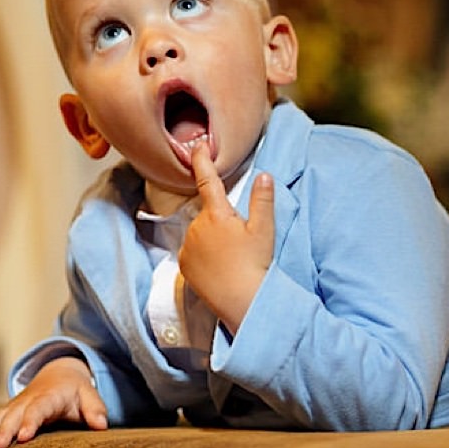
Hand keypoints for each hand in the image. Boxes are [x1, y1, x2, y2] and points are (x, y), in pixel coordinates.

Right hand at [0, 356, 107, 447]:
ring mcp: (16, 404)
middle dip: (3, 431)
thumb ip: (96, 409)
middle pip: (13, 414)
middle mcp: (29, 400)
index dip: (29, 422)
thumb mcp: (89, 395)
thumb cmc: (75, 391)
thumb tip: (101, 425)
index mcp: (50, 397)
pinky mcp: (8, 410)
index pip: (38, 409)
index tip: (23, 437)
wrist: (58, 375)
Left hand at [179, 143, 273, 334]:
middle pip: (208, 213)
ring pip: (200, 233)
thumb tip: (264, 175)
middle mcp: (197, 226)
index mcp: (217, 214)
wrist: (240, 300)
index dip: (202, 161)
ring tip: (231, 257)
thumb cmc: (254, 264)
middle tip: (240, 240)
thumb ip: (262, 200)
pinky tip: (219, 267)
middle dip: (221, 220)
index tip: (198, 147)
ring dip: (212, 238)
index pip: (207, 180)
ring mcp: (188, 246)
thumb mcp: (264, 230)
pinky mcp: (184, 264)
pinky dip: (204, 255)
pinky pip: (193, 252)